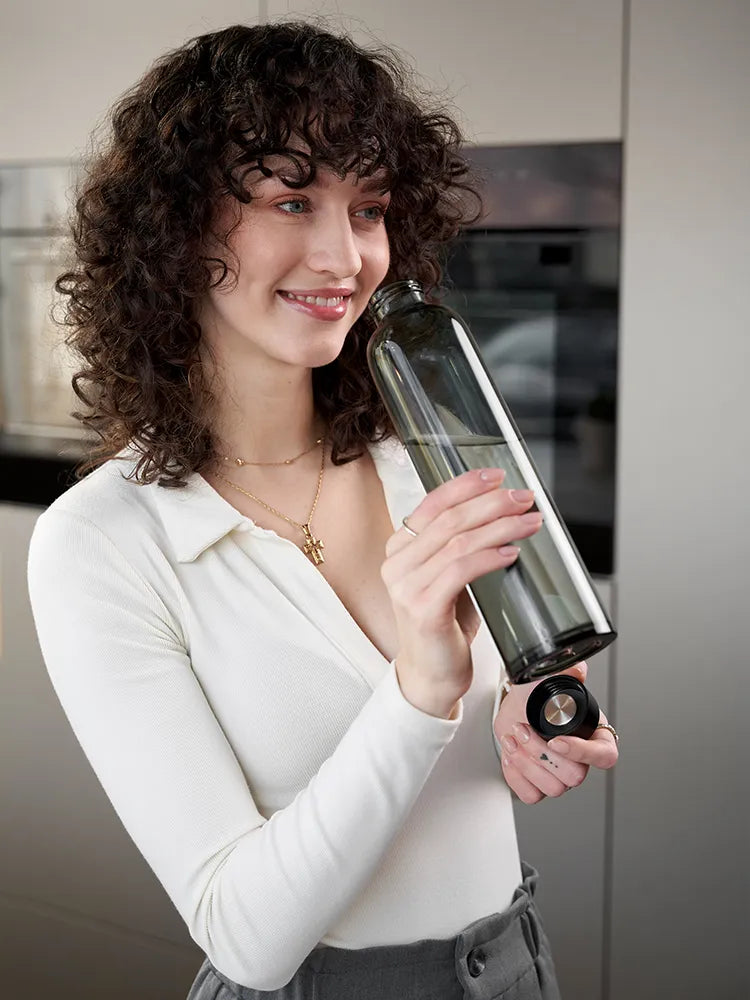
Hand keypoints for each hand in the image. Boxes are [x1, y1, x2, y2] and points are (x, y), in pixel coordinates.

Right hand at [381, 466, 543, 718]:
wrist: (431, 675)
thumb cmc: (446, 624)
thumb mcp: (451, 576)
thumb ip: (462, 546)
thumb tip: (505, 513)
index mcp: (401, 547)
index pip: (433, 503)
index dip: (466, 485)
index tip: (497, 475)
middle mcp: (397, 562)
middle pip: (449, 519)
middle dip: (492, 503)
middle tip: (523, 498)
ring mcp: (405, 586)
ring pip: (457, 542)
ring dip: (500, 528)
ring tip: (529, 524)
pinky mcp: (421, 609)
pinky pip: (460, 572)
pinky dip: (489, 558)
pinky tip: (511, 553)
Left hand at [493, 661, 618, 802]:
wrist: (516, 704)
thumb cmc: (539, 694)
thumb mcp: (551, 679)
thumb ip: (567, 672)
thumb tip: (578, 669)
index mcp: (595, 735)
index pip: (605, 757)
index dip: (583, 753)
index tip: (557, 740)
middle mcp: (580, 760)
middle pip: (574, 776)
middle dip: (541, 753)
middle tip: (523, 729)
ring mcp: (559, 775)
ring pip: (552, 789)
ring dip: (526, 762)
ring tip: (513, 736)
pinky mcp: (537, 784)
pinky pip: (531, 795)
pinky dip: (516, 776)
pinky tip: (511, 753)